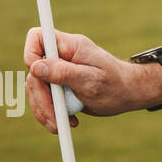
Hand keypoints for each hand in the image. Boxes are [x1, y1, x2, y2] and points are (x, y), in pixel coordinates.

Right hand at [23, 27, 161, 132]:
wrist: (130, 94)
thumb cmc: (116, 85)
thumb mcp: (91, 81)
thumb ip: (63, 73)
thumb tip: (35, 66)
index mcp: (72, 46)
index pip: (39, 37)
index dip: (31, 55)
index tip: (39, 77)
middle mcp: (63, 56)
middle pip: (33, 71)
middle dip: (40, 97)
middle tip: (55, 118)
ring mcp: (60, 71)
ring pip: (36, 87)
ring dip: (44, 109)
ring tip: (61, 125)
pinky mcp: (60, 86)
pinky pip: (43, 98)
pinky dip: (50, 113)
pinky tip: (68, 121)